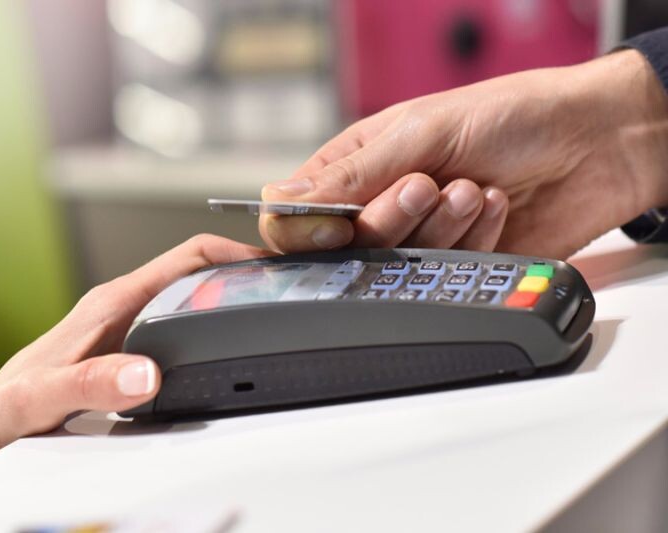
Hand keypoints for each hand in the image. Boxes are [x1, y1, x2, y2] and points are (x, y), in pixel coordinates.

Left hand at [0, 234, 269, 516]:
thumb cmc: (7, 407)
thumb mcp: (43, 398)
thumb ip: (91, 384)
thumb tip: (148, 373)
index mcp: (112, 302)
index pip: (187, 256)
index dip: (234, 250)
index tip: (272, 261)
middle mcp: (122, 304)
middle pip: (197, 270)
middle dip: (242, 271)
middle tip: (283, 287)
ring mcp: (126, 322)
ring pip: (191, 294)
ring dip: (228, 296)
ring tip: (265, 308)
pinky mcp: (127, 343)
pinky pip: (181, 320)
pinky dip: (210, 321)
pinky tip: (223, 343)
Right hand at [261, 49, 667, 258]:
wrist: (594, 142)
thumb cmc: (509, 115)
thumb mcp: (420, 131)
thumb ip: (350, 175)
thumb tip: (280, 201)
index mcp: (359, 165)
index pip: (301, 211)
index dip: (310, 229)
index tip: (338, 228)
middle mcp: (384, 203)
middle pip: (351, 245)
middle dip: (392, 220)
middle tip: (427, 187)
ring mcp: (422, 237)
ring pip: (399, 264)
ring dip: (442, 226)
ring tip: (475, 187)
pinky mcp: (460, 264)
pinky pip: (448, 272)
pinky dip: (476, 240)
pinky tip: (496, 205)